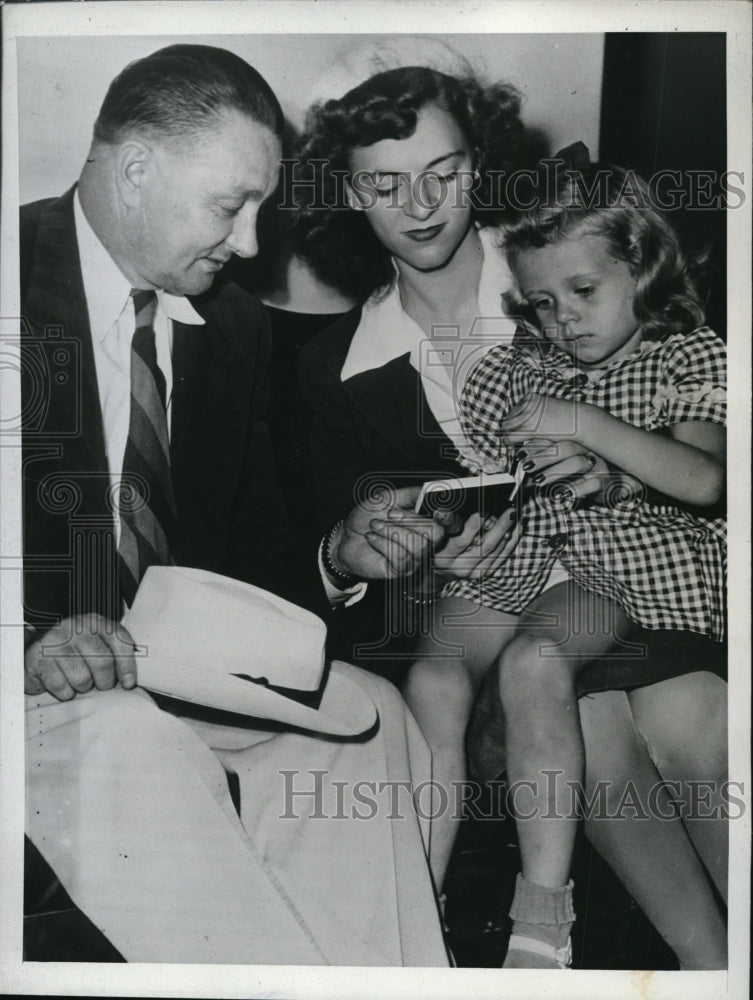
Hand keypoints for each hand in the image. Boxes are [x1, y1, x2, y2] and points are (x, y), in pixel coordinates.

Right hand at [24, 614, 136, 700]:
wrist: (37, 648)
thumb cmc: (75, 650)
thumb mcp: (97, 643)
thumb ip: (114, 653)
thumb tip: (130, 679)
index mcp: (97, 622)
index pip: (119, 641)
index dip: (127, 665)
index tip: (128, 684)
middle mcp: (77, 627)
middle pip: (102, 662)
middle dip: (105, 681)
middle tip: (101, 685)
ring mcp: (57, 640)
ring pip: (82, 677)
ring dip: (83, 687)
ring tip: (80, 683)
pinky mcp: (39, 656)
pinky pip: (60, 686)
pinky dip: (65, 693)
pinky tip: (65, 686)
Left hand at [331, 485, 446, 580]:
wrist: (347, 536)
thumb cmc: (369, 516)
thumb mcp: (389, 498)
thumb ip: (412, 494)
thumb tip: (431, 490)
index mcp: (429, 522)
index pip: (454, 524)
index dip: (451, 518)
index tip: (438, 510)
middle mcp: (427, 542)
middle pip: (437, 534)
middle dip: (411, 520)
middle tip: (390, 514)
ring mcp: (416, 559)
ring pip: (419, 546)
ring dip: (393, 531)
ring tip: (375, 525)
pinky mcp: (401, 571)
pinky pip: (401, 557)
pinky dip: (382, 542)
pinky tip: (371, 537)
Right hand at [432, 507, 523, 581]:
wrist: (430, 571)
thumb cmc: (430, 543)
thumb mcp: (429, 530)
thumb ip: (442, 521)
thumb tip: (450, 510)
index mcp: (439, 554)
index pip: (457, 539)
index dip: (472, 526)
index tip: (483, 512)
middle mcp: (454, 566)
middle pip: (482, 545)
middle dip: (499, 526)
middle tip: (510, 511)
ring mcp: (468, 572)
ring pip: (494, 550)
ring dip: (508, 531)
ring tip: (516, 514)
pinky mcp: (480, 574)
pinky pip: (500, 557)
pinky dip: (511, 541)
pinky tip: (517, 528)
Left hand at [501, 393, 579, 444]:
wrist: (582, 422)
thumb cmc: (569, 419)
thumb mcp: (550, 411)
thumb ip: (537, 414)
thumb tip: (526, 424)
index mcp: (532, 399)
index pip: (513, 411)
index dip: (512, 422)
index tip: (511, 429)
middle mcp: (527, 405)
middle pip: (509, 419)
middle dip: (509, 429)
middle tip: (508, 437)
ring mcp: (528, 416)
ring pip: (507, 428)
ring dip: (508, 435)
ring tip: (510, 442)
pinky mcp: (530, 429)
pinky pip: (511, 437)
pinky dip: (508, 442)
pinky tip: (511, 445)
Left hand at [516, 438, 639, 504]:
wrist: (612, 484)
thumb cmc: (582, 474)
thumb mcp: (563, 466)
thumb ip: (545, 461)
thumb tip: (522, 459)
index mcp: (576, 443)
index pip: (555, 440)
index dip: (537, 445)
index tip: (520, 454)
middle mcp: (587, 450)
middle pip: (565, 448)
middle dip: (543, 457)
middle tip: (526, 467)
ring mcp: (597, 465)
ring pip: (577, 463)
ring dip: (555, 472)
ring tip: (539, 482)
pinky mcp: (605, 481)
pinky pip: (592, 484)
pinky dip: (576, 489)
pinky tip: (563, 495)